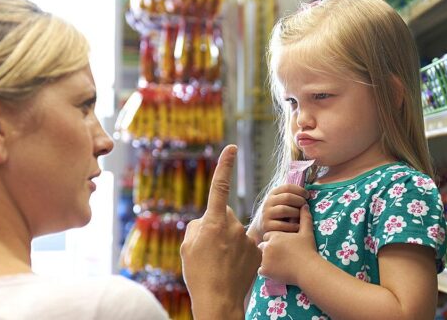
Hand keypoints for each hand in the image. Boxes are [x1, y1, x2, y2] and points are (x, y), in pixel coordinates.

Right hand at [180, 145, 260, 317]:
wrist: (219, 299)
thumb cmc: (198, 273)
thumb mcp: (188, 246)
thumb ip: (198, 226)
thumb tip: (207, 221)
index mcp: (213, 221)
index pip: (220, 186)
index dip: (225, 165)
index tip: (231, 147)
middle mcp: (233, 225)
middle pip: (224, 215)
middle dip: (217, 225)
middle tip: (209, 249)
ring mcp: (247, 238)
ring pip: (235, 232)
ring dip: (228, 242)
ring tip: (220, 262)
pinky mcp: (257, 250)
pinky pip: (246, 244)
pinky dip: (239, 253)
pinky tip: (232, 267)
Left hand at [258, 205, 319, 284]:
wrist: (308, 269)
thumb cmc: (308, 250)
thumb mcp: (307, 232)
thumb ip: (304, 218)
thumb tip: (305, 205)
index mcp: (275, 236)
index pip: (268, 236)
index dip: (275, 241)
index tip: (282, 246)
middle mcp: (267, 246)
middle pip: (263, 247)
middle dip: (269, 250)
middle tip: (280, 256)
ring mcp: (265, 259)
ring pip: (261, 258)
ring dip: (267, 261)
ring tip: (279, 264)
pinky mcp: (265, 270)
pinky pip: (261, 270)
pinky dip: (267, 271)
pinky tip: (276, 271)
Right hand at [260, 184, 308, 235]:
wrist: (264, 227)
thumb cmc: (280, 214)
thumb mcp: (282, 202)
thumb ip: (292, 196)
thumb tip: (308, 193)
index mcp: (273, 193)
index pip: (287, 187)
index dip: (300, 190)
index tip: (307, 196)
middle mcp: (268, 202)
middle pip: (287, 197)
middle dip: (300, 201)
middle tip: (306, 206)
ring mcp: (266, 214)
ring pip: (284, 210)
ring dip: (297, 213)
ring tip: (302, 217)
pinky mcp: (267, 226)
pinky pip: (282, 225)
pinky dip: (293, 226)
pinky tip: (298, 227)